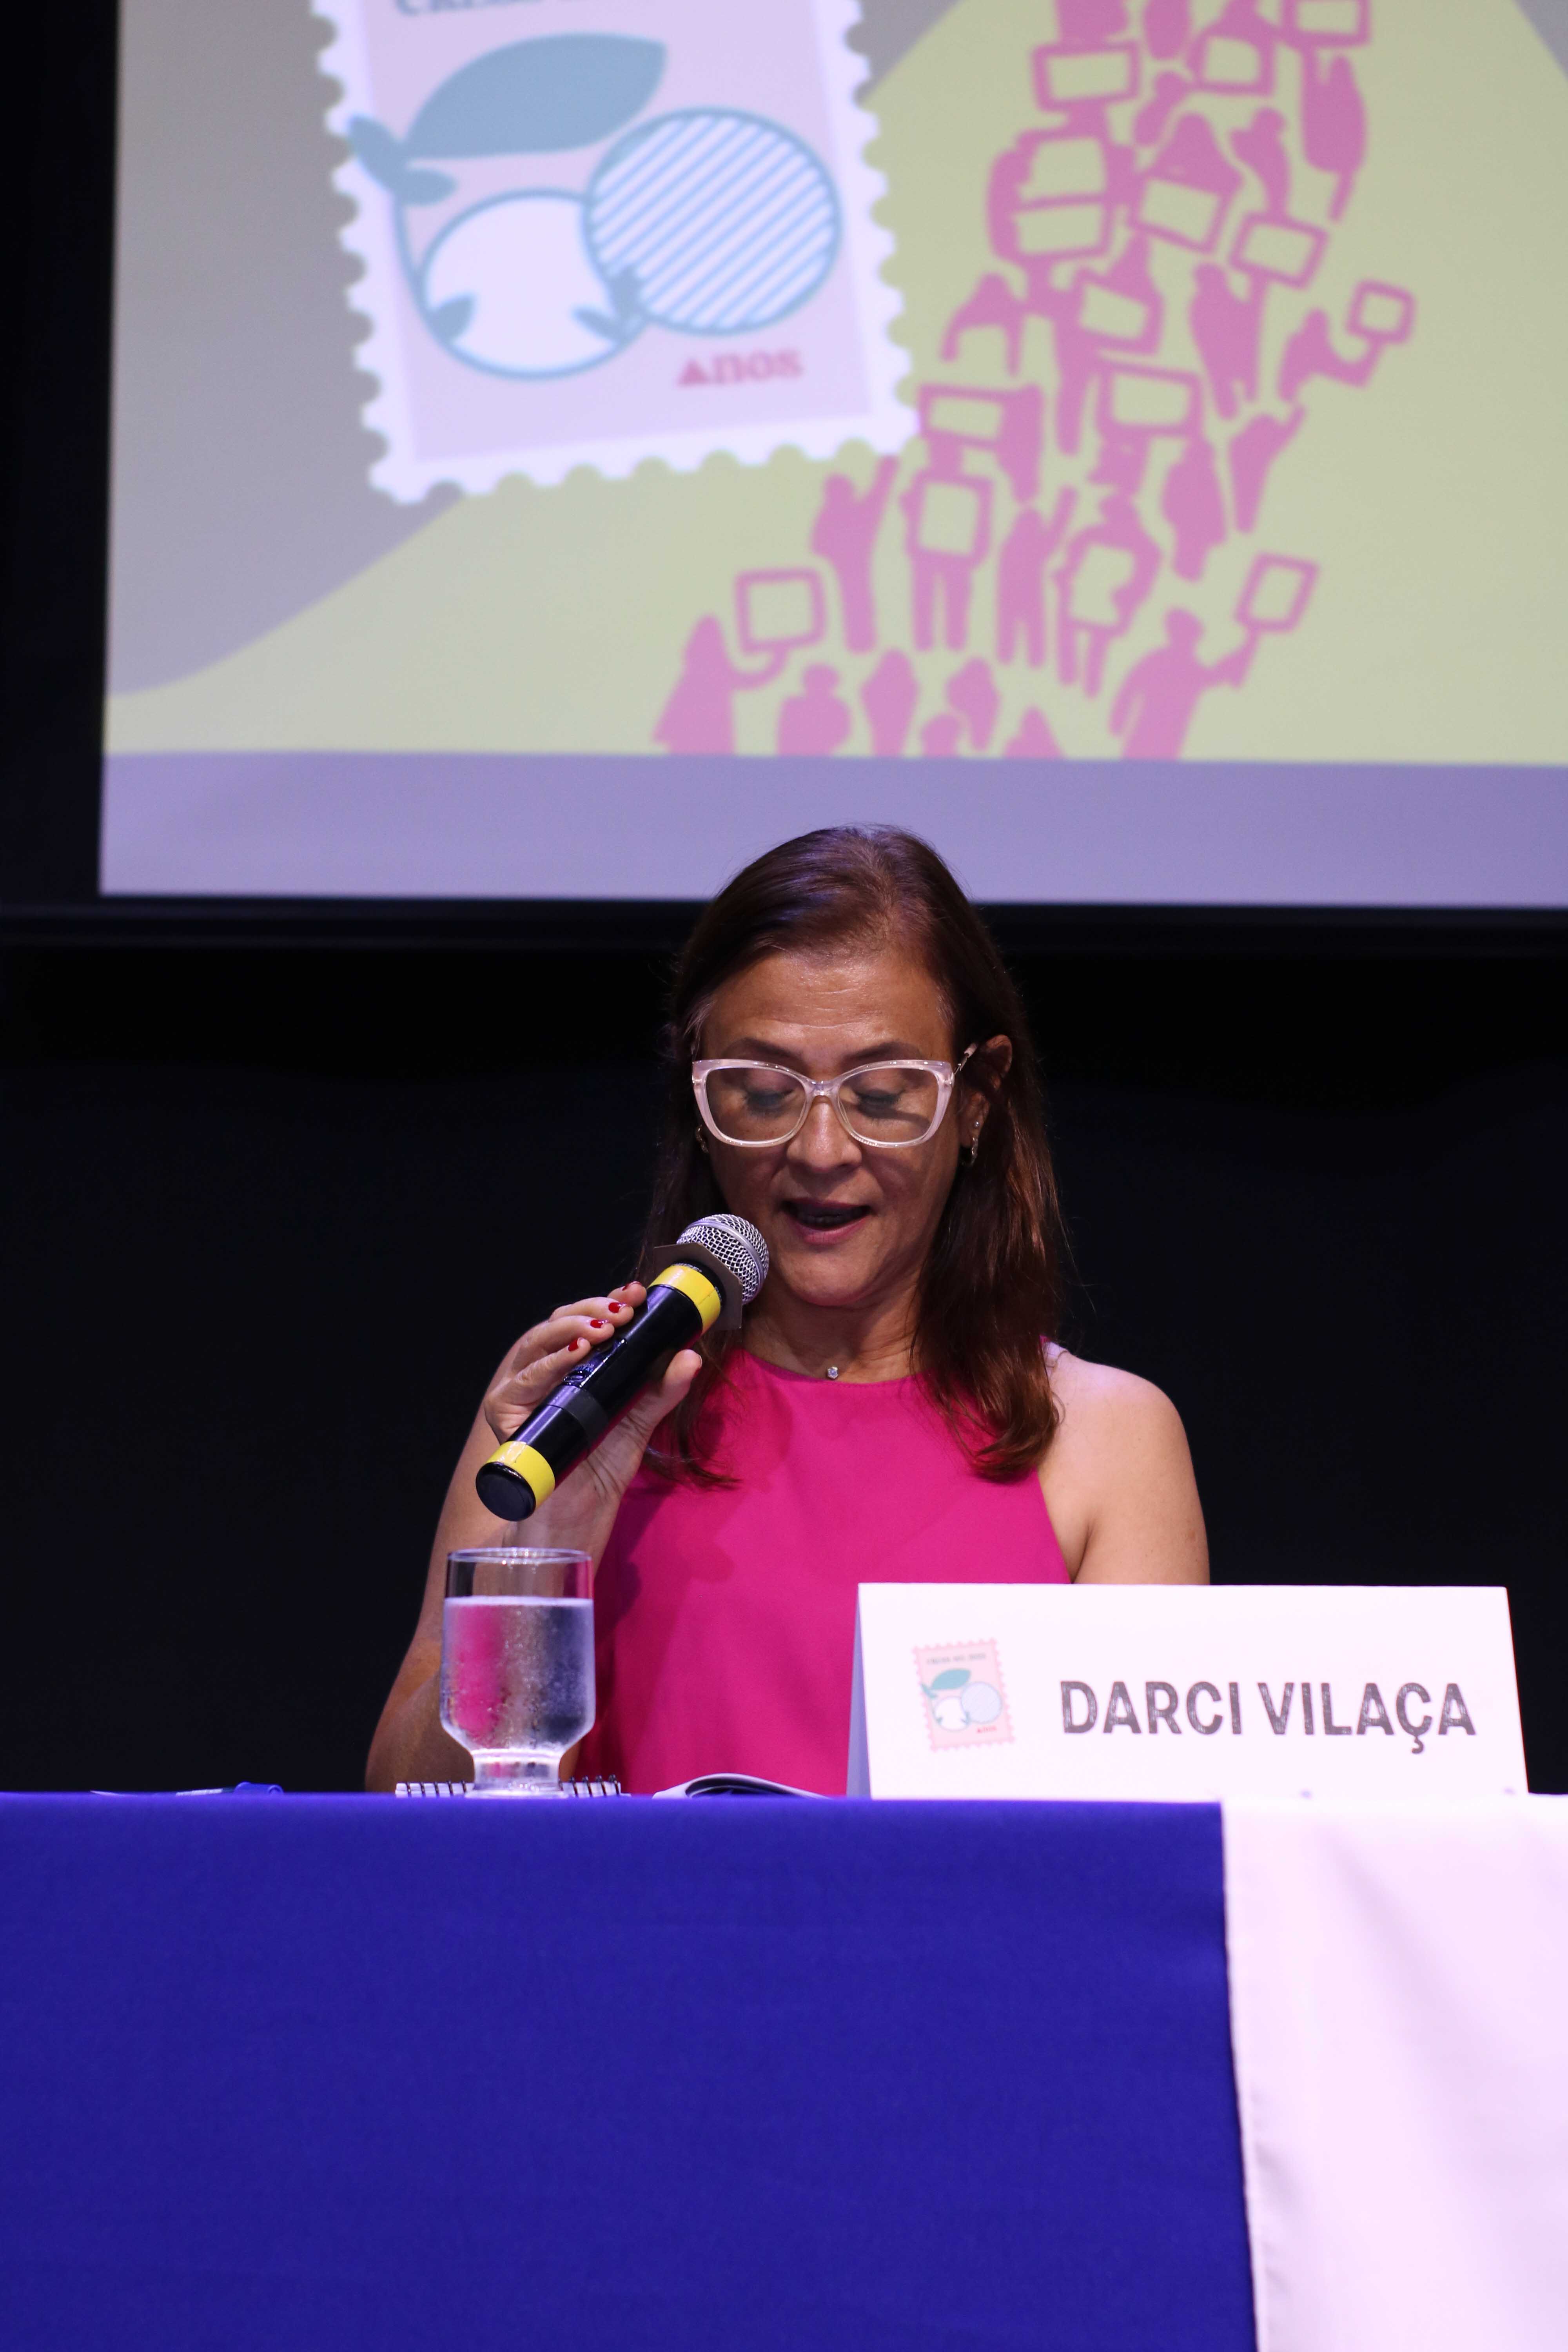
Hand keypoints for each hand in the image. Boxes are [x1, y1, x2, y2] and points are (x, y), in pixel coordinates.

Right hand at [480, 1284, 700, 1560]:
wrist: (577, 1517)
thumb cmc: (601, 1468)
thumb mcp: (640, 1422)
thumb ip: (663, 1389)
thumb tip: (691, 1354)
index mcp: (574, 1367)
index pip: (586, 1322)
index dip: (608, 1302)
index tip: (637, 1294)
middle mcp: (545, 1373)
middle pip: (559, 1323)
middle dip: (591, 1309)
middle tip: (623, 1310)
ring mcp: (523, 1391)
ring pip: (537, 1342)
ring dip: (570, 1328)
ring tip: (604, 1328)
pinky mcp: (506, 1413)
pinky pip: (523, 1381)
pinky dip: (548, 1365)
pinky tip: (574, 1355)